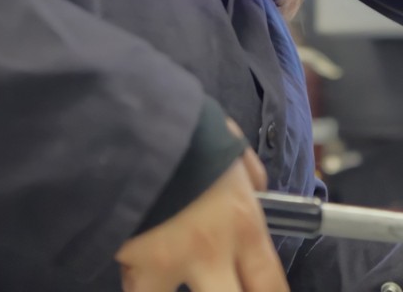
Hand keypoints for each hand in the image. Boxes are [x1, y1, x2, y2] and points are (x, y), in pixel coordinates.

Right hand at [115, 121, 286, 291]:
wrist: (133, 126)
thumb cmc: (187, 131)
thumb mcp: (231, 147)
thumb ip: (249, 175)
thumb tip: (257, 191)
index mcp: (243, 223)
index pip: (269, 284)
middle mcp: (212, 252)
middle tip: (221, 283)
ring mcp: (171, 262)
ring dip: (176, 288)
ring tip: (175, 271)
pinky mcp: (133, 262)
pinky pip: (138, 287)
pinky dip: (140, 278)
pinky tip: (141, 264)